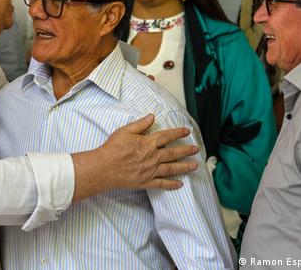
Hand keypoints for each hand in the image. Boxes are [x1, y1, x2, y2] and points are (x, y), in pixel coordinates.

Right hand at [71, 114, 197, 200]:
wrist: (104, 168)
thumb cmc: (112, 149)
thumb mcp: (125, 131)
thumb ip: (140, 124)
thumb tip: (152, 117)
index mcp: (148, 143)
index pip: (167, 136)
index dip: (178, 133)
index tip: (187, 131)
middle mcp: (153, 157)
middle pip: (174, 153)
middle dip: (187, 150)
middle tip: (196, 149)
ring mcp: (151, 171)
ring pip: (172, 169)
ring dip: (185, 167)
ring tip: (195, 166)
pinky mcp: (146, 182)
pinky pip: (162, 184)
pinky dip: (172, 184)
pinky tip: (180, 184)